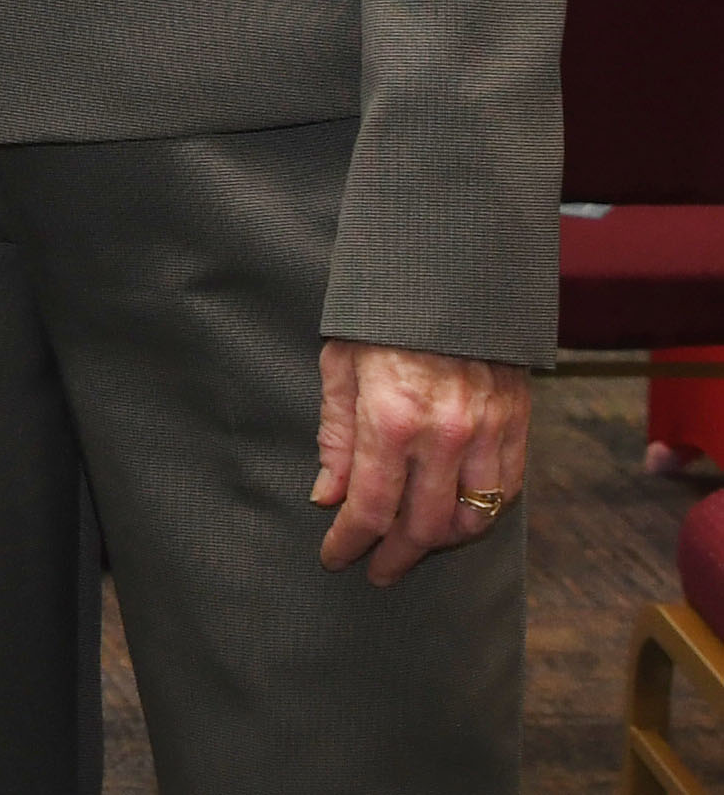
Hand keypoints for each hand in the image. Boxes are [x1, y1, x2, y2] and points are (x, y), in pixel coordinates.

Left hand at [313, 337, 529, 584]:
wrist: (450, 275)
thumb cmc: (383, 316)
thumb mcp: (340, 365)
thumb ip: (336, 436)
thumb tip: (328, 496)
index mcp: (390, 417)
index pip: (370, 507)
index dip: (349, 541)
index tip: (335, 557)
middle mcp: (443, 435)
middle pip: (422, 527)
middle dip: (394, 556)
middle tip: (376, 569)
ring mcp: (486, 434)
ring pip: (469, 521)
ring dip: (439, 543)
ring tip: (413, 546)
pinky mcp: (515, 428)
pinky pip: (503, 495)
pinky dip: (479, 516)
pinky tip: (456, 517)